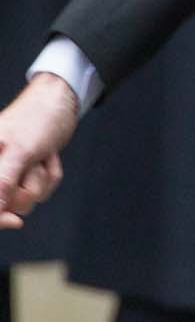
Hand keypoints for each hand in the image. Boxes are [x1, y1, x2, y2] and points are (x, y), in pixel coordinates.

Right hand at [0, 73, 80, 229]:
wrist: (63, 100)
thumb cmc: (38, 117)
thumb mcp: (19, 152)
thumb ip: (1, 182)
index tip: (14, 221)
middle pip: (8, 204)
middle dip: (26, 187)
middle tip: (32, 162)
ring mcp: (9, 173)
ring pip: (28, 199)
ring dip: (41, 180)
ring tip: (40, 155)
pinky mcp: (26, 173)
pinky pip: (41, 190)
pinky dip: (49, 176)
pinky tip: (48, 156)